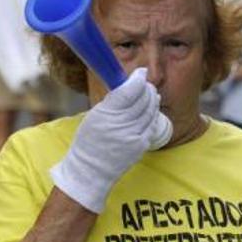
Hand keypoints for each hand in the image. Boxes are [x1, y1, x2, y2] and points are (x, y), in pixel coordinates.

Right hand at [50, 68, 171, 212]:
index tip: (141, 72)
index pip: (128, 91)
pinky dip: (152, 114)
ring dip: (152, 99)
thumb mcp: (94, 116)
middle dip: (147, 88)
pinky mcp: (142, 145)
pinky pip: (152, 124)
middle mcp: (122, 125)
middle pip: (143, 99)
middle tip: (146, 83)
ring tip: (151, 93)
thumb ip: (113, 101)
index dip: (138, 79)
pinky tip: (151, 109)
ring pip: (151, 110)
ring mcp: (134, 136)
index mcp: (106, 114)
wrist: (91, 170)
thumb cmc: (89, 140)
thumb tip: (130, 85)